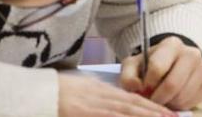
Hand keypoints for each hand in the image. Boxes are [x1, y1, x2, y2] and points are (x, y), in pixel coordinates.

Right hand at [58, 73, 175, 116]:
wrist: (34, 92)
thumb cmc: (54, 91)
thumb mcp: (80, 88)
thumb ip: (98, 94)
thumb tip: (117, 100)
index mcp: (98, 88)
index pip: (130, 98)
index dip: (151, 105)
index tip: (167, 112)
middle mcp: (98, 96)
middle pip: (132, 105)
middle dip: (155, 113)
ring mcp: (92, 107)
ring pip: (124, 112)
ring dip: (145, 116)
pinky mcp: (85, 113)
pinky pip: (110, 116)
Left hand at [119, 37, 201, 109]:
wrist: (172, 64)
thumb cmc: (150, 64)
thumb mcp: (133, 65)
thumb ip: (128, 75)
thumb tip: (136, 86)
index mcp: (171, 44)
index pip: (157, 67)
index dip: (148, 83)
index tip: (143, 90)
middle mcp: (192, 53)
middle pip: (172, 83)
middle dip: (158, 97)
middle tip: (151, 100)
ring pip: (183, 95)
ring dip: (169, 103)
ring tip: (161, 99)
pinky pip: (194, 101)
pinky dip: (181, 105)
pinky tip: (173, 99)